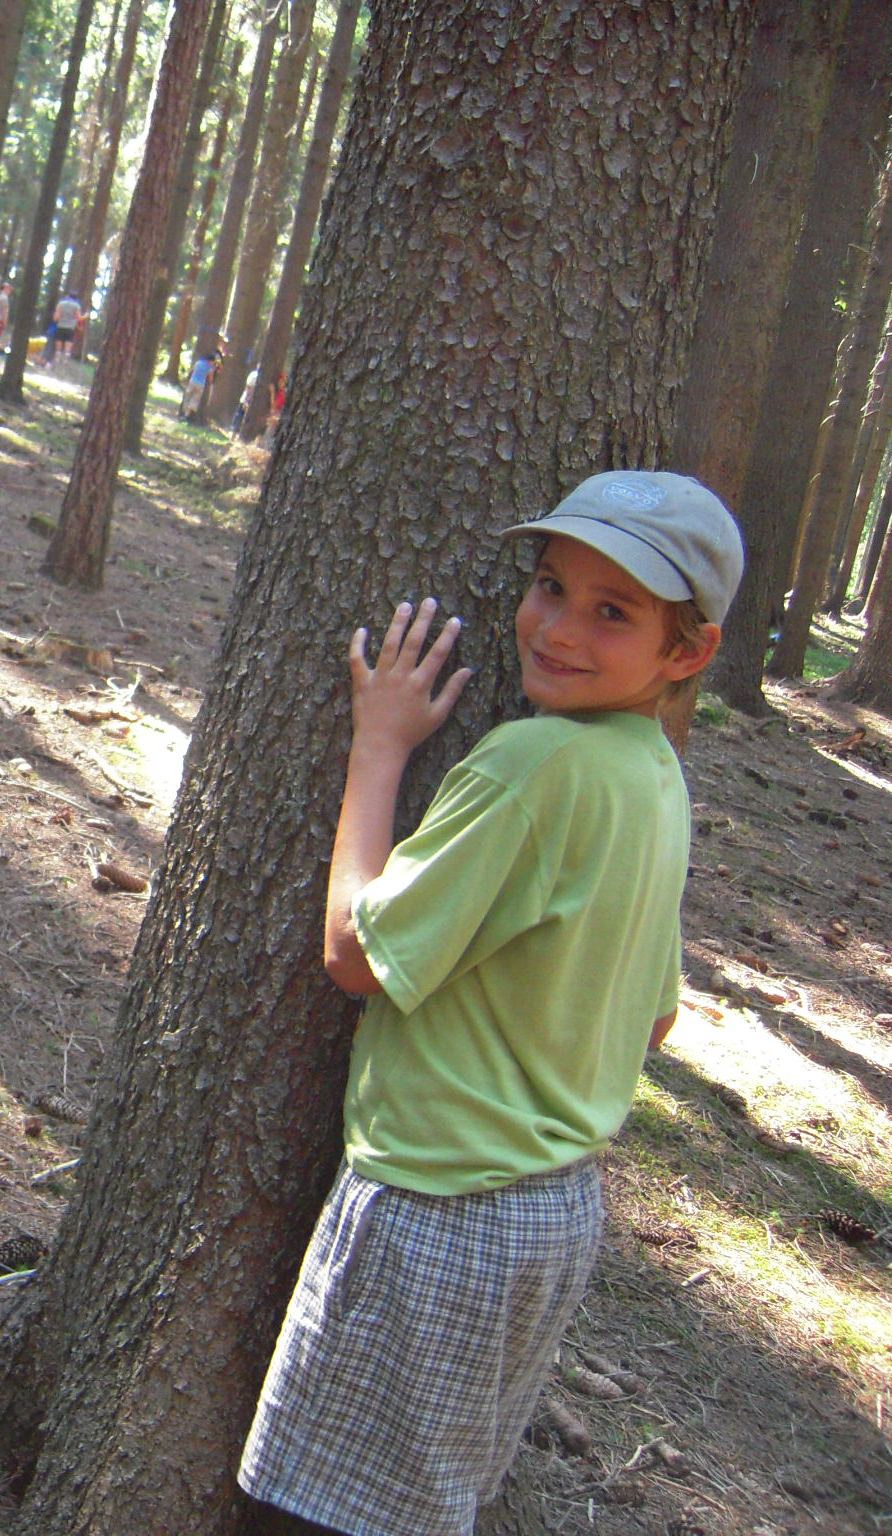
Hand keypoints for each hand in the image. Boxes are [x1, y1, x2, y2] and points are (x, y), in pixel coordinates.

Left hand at [349, 598, 472, 757]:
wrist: (380, 747)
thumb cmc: (411, 733)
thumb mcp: (437, 715)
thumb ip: (452, 691)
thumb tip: (468, 670)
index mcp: (420, 683)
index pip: (438, 653)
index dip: (448, 635)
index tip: (454, 620)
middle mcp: (401, 675)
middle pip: (414, 641)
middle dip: (424, 619)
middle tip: (430, 601)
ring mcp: (380, 677)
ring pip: (389, 643)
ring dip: (398, 622)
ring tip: (405, 605)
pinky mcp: (362, 681)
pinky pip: (357, 658)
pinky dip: (358, 643)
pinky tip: (363, 629)